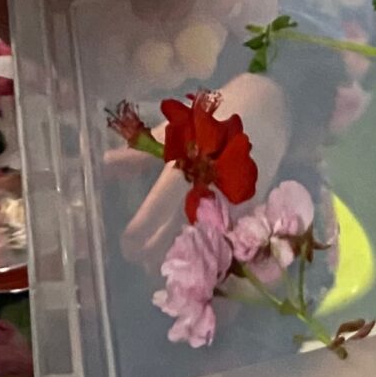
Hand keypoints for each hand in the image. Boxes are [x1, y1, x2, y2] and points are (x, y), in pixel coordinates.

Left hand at [116, 70, 289, 267]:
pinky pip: (228, 230)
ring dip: (181, 250)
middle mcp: (212, 182)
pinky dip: (209, 244)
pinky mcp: (253, 204)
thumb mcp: (175, 130)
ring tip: (159, 265)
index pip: (162, 200)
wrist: (267, 111)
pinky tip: (195, 257)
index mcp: (190, 161)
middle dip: (158, 246)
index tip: (127, 244)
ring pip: (204, 232)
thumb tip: (108, 164)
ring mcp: (236, 196)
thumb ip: (143, 153)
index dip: (144, 224)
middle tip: (137, 260)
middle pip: (181, 223)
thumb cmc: (214, 118)